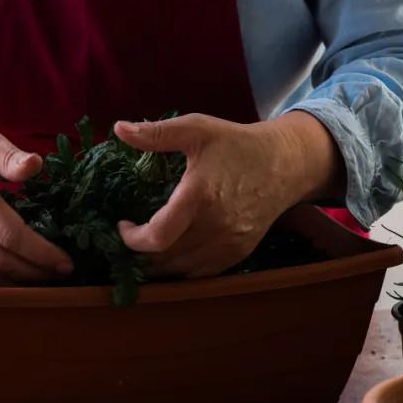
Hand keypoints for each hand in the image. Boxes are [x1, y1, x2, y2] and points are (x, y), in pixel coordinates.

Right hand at [0, 116, 72, 285]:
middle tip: (60, 274)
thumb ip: (9, 154)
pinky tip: (12, 284)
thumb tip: (36, 165)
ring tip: (41, 282)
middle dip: (35, 273)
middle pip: (0, 261)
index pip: (12, 234)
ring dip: (15, 285)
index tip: (65, 262)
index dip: (41, 253)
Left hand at [113, 112, 345, 277]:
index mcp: (199, 196)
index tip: (123, 225)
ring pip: (180, 270)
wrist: (285, 164)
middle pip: (164, 259)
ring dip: (156, 264)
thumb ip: (156, 133)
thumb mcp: (197, 129)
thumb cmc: (236, 144)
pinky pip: (200, 273)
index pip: (157, 237)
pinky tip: (168, 254)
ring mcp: (229, 244)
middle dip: (138, 254)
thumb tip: (118, 129)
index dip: (132, 240)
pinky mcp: (238, 253)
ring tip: (143, 248)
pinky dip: (179, 269)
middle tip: (127, 239)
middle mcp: (215, 226)